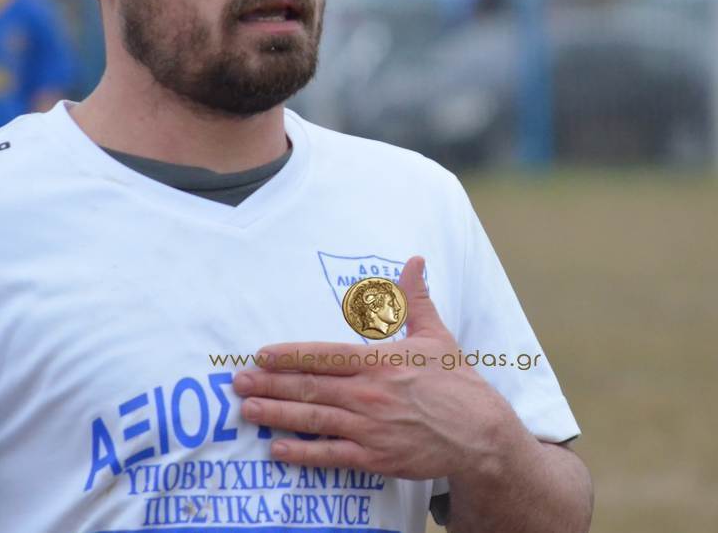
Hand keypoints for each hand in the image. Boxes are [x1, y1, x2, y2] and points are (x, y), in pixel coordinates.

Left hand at [233, 256, 529, 480]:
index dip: (290, 355)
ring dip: (277, 414)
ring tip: (247, 410)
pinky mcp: (375, 457)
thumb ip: (416, 299)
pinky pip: (331, 455)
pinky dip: (303, 454)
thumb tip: (415, 261)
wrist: (479, 433)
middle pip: (310, 387)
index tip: (261, 354)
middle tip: (237, 381)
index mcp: (380, 362)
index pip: (325, 356)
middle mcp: (370, 394)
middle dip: (270, 384)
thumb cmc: (455, 382)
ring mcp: (370, 427)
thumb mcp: (436, 334)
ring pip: (314, 419)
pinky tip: (277, 449)